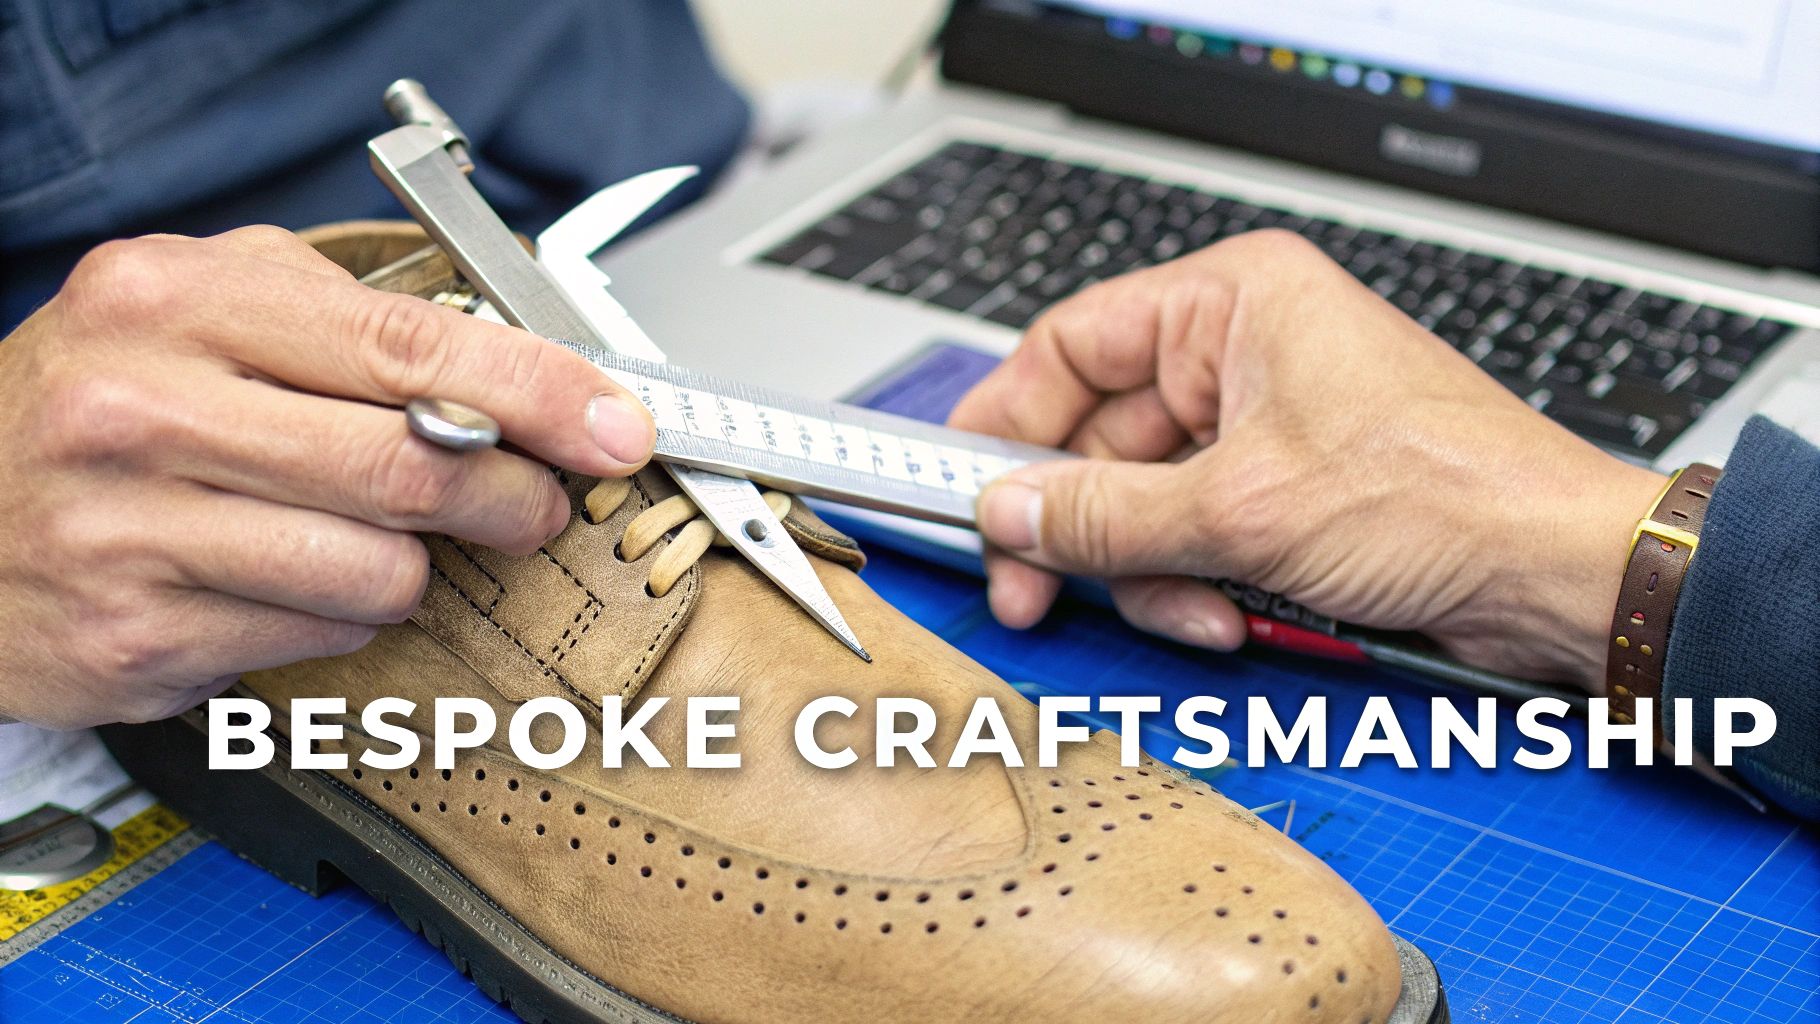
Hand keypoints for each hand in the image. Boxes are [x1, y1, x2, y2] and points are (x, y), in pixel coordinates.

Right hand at [0, 227, 654, 728]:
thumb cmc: (90, 405)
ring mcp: (131, 532)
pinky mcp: (138, 637)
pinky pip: (323, 634)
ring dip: (419, 567)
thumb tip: (510, 367)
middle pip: (414, 468)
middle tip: (538, 501)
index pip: (410, 346)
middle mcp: (143, 410)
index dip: (539, 392)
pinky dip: (346, 613)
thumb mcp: (194, 306)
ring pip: (381, 571)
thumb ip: (338, 314)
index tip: (614, 425)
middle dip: (513, 495)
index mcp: (175, 302)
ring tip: (378, 539)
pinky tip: (298, 580)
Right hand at [950, 230, 1665, 689]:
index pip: (1072, 345)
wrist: (1556, 578)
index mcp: (1232, 305)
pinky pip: (1195, 538)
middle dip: (1079, 526)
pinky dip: (1196, 587)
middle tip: (1030, 584)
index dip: (1007, 418)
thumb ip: (1102, 515)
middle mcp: (1244, 355)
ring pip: (1144, 503)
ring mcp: (1266, 430)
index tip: (963, 482)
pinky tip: (1229, 618)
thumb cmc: (1448, 495)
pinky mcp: (1287, 495)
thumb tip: (1009, 513)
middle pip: (1102, 440)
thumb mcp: (1239, 511)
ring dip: (1151, 571)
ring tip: (1190, 610)